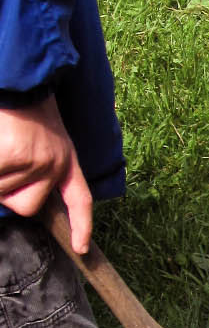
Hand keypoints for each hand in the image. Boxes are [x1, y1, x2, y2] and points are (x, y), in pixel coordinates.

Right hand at [0, 97, 91, 251]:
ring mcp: (36, 161)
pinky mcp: (13, 155)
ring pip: (3, 194)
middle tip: (5, 158)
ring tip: (2, 143)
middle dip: (8, 192)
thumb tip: (20, 198)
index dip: (82, 225)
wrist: (18, 79)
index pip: (80, 200)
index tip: (81, 248)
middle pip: (26, 206)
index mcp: (66, 158)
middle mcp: (56, 163)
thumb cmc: (22, 109)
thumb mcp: (40, 138)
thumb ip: (36, 168)